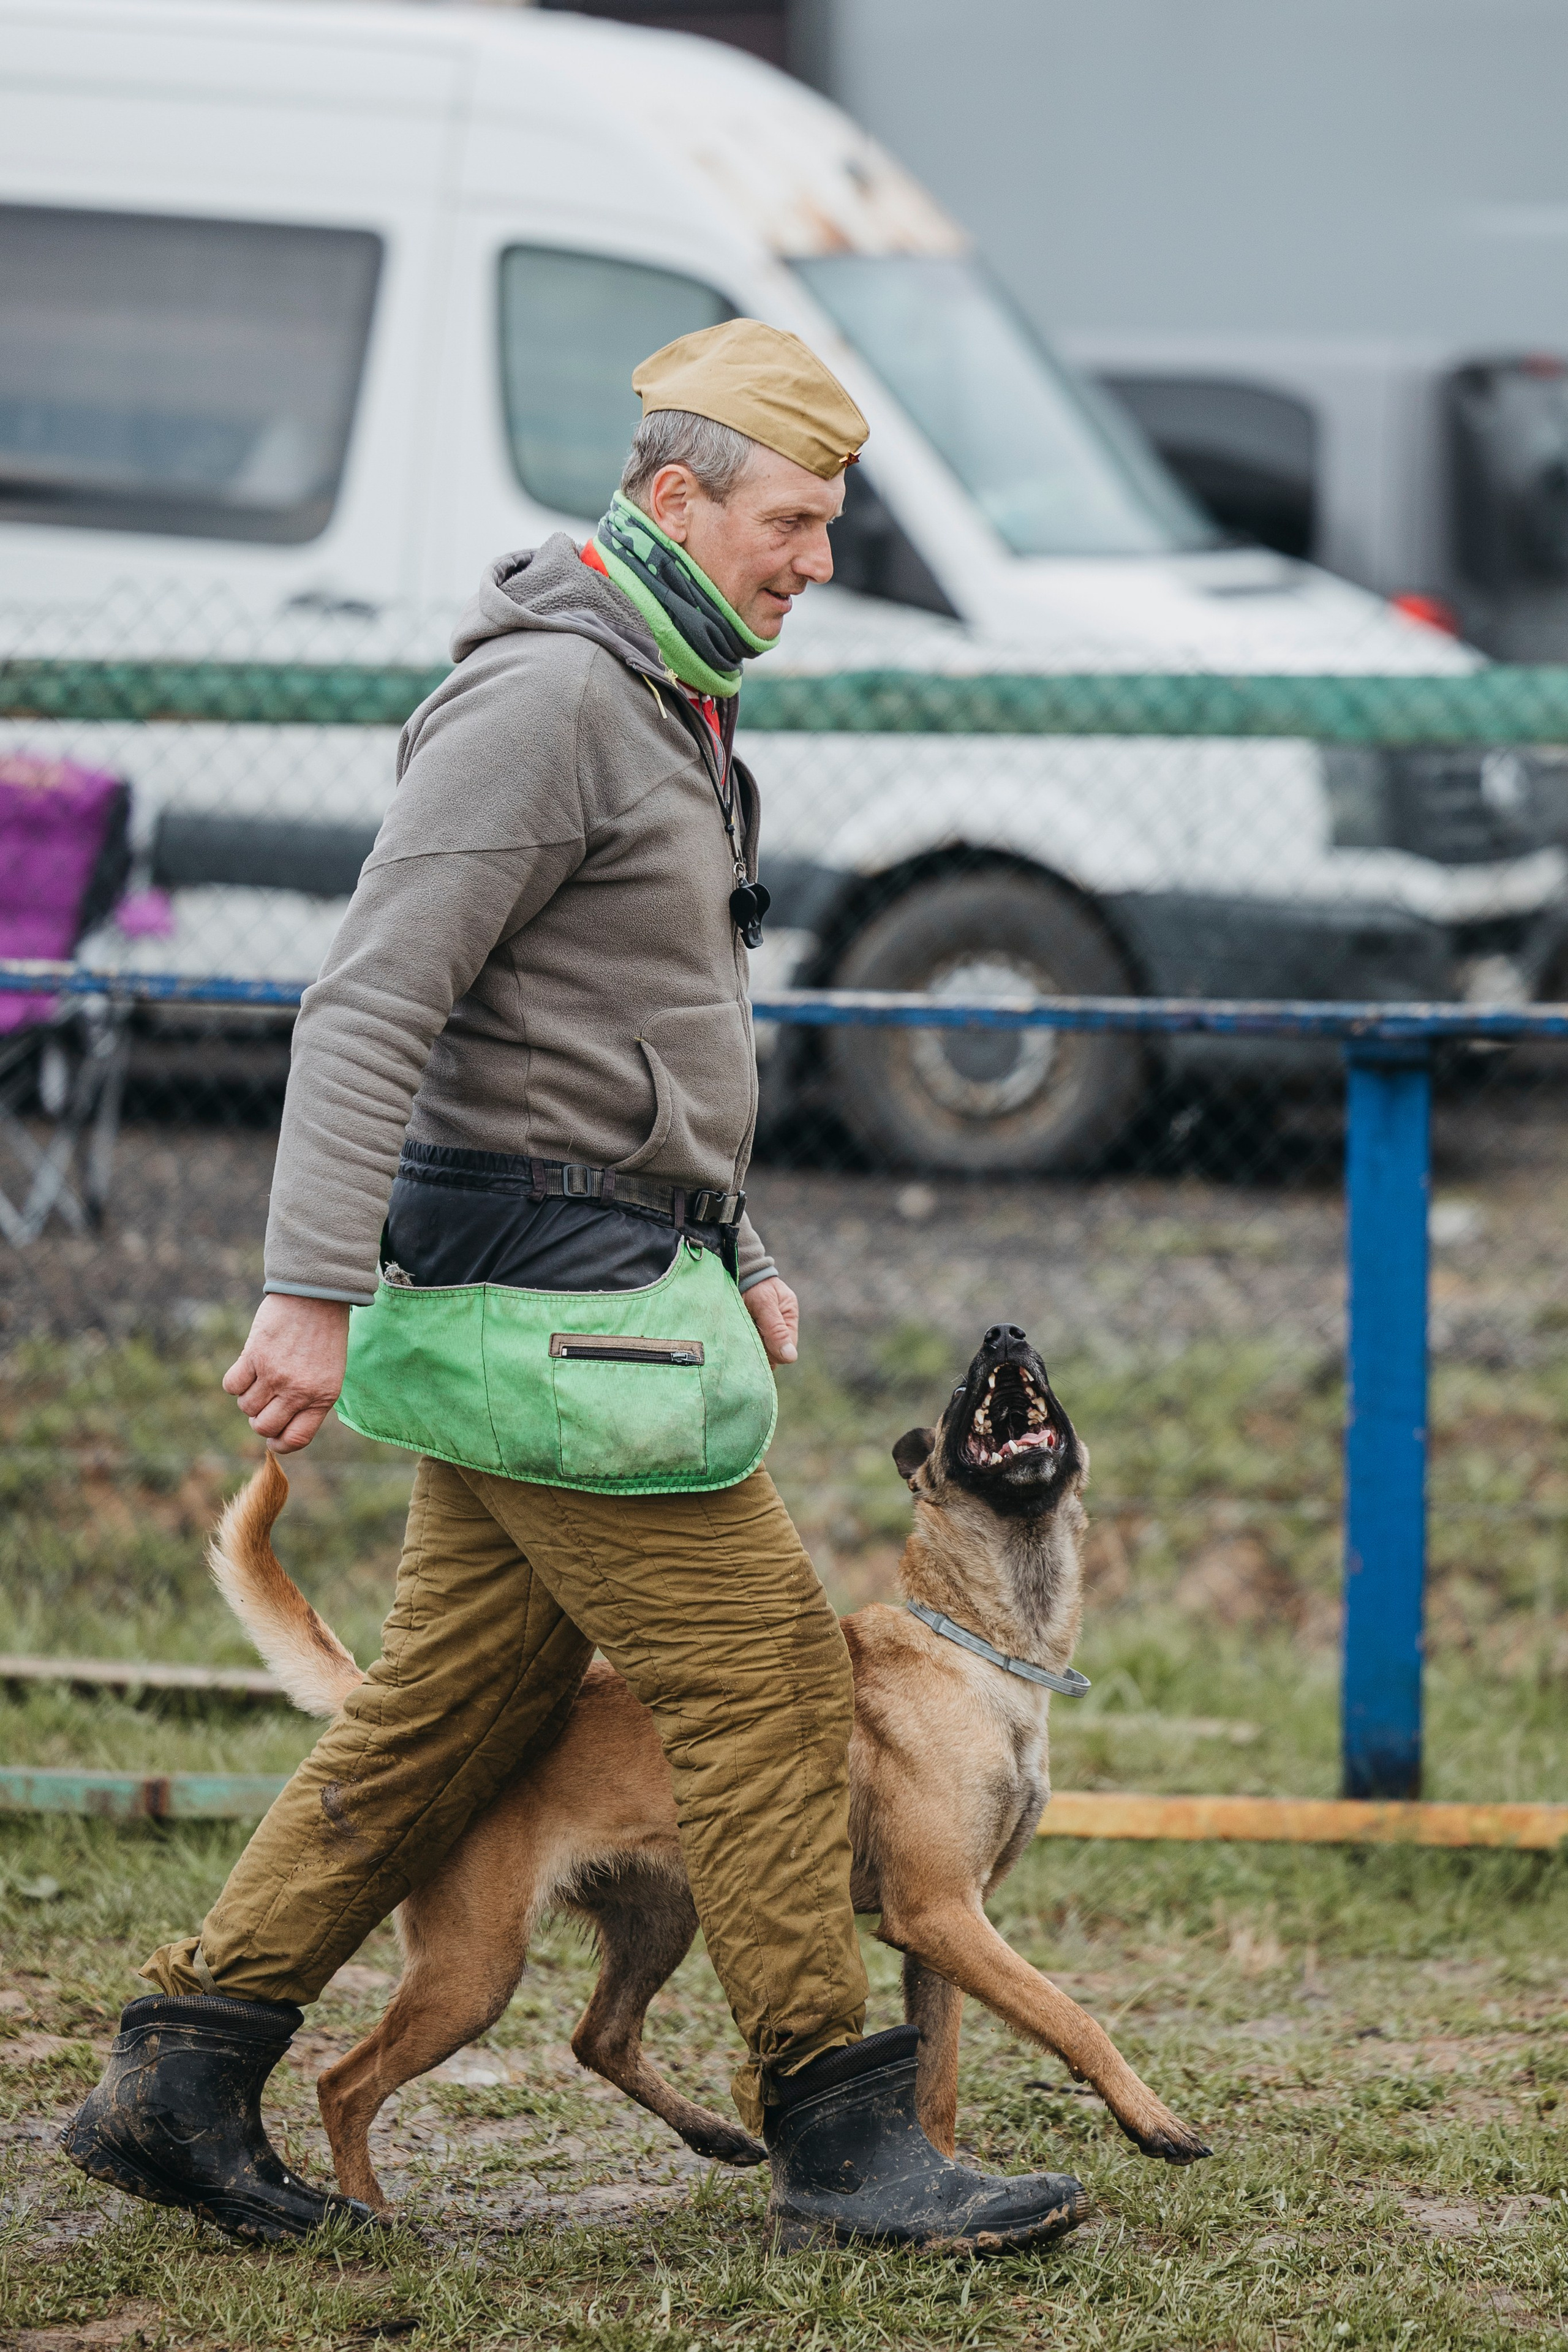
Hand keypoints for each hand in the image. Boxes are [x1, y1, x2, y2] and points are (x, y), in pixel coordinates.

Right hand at [223, 1294, 350, 1452]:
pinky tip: (248, 1366)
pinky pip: (232, 1385)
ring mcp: (275, 1374)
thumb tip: (278, 1429)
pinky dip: (235, 1381)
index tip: (274, 1437)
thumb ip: (309, 1400)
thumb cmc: (323, 1335)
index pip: (295, 1439)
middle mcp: (299, 1390)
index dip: (279, 1443)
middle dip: (260, 1419)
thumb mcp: (329, 1373)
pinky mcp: (254, 1356)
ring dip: (249, 1396)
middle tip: (266, 1401)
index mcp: (323, 1397)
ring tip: (262, 1375)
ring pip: (246, 1407)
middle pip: (264, 1427)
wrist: (317, 1294)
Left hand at [744, 1275, 798, 1366]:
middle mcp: (780, 1324)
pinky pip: (750, 1344)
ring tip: (740, 1332)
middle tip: (746, 1337)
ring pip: (761, 1350)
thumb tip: (791, 1358)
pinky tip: (736, 1335)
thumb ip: (776, 1329)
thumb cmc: (752, 1284)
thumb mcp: (765, 1304)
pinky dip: (743, 1343)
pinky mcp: (751, 1329)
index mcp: (789, 1315)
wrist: (735, 1270)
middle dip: (761, 1349)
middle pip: (774, 1351)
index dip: (773, 1351)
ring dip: (750, 1346)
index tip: (756, 1343)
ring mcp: (765, 1328)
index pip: (787, 1347)